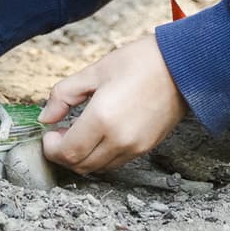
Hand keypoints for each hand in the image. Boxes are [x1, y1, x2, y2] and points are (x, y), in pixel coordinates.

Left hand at [39, 36, 185, 173]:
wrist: (183, 66)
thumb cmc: (142, 62)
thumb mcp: (96, 70)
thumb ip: (64, 94)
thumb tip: (46, 116)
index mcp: (102, 118)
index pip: (67, 152)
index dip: (51, 148)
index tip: (49, 135)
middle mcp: (119, 139)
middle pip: (80, 166)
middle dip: (63, 155)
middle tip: (59, 136)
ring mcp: (135, 146)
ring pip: (98, 168)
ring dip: (82, 158)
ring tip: (79, 136)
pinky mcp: (147, 147)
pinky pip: (116, 162)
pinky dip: (101, 156)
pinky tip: (99, 136)